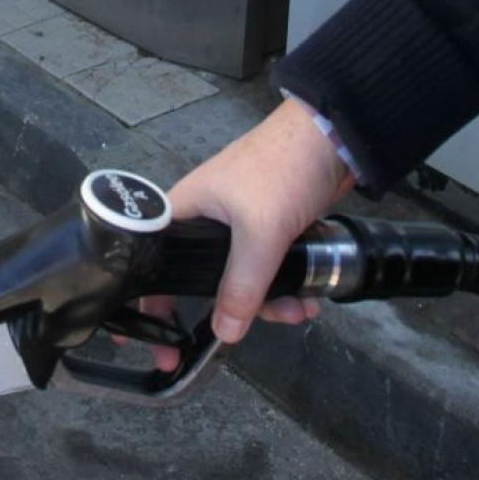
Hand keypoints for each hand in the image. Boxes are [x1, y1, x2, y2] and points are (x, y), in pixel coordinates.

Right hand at [124, 98, 353, 370]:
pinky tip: (306, 298)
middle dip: (227, 310)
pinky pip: (266, 271)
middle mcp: (203, 221)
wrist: (336, 135)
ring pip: (240, 281)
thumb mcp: (261, 232)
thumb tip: (225, 333)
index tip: (142, 344)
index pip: (152, 265)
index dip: (145, 306)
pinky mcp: (268, 230)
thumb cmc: (284, 168)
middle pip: (201, 282)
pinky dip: (283, 288)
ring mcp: (238, 227)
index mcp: (183, 212)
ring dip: (268, 302)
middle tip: (231, 339)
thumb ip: (241, 286)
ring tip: (297, 310)